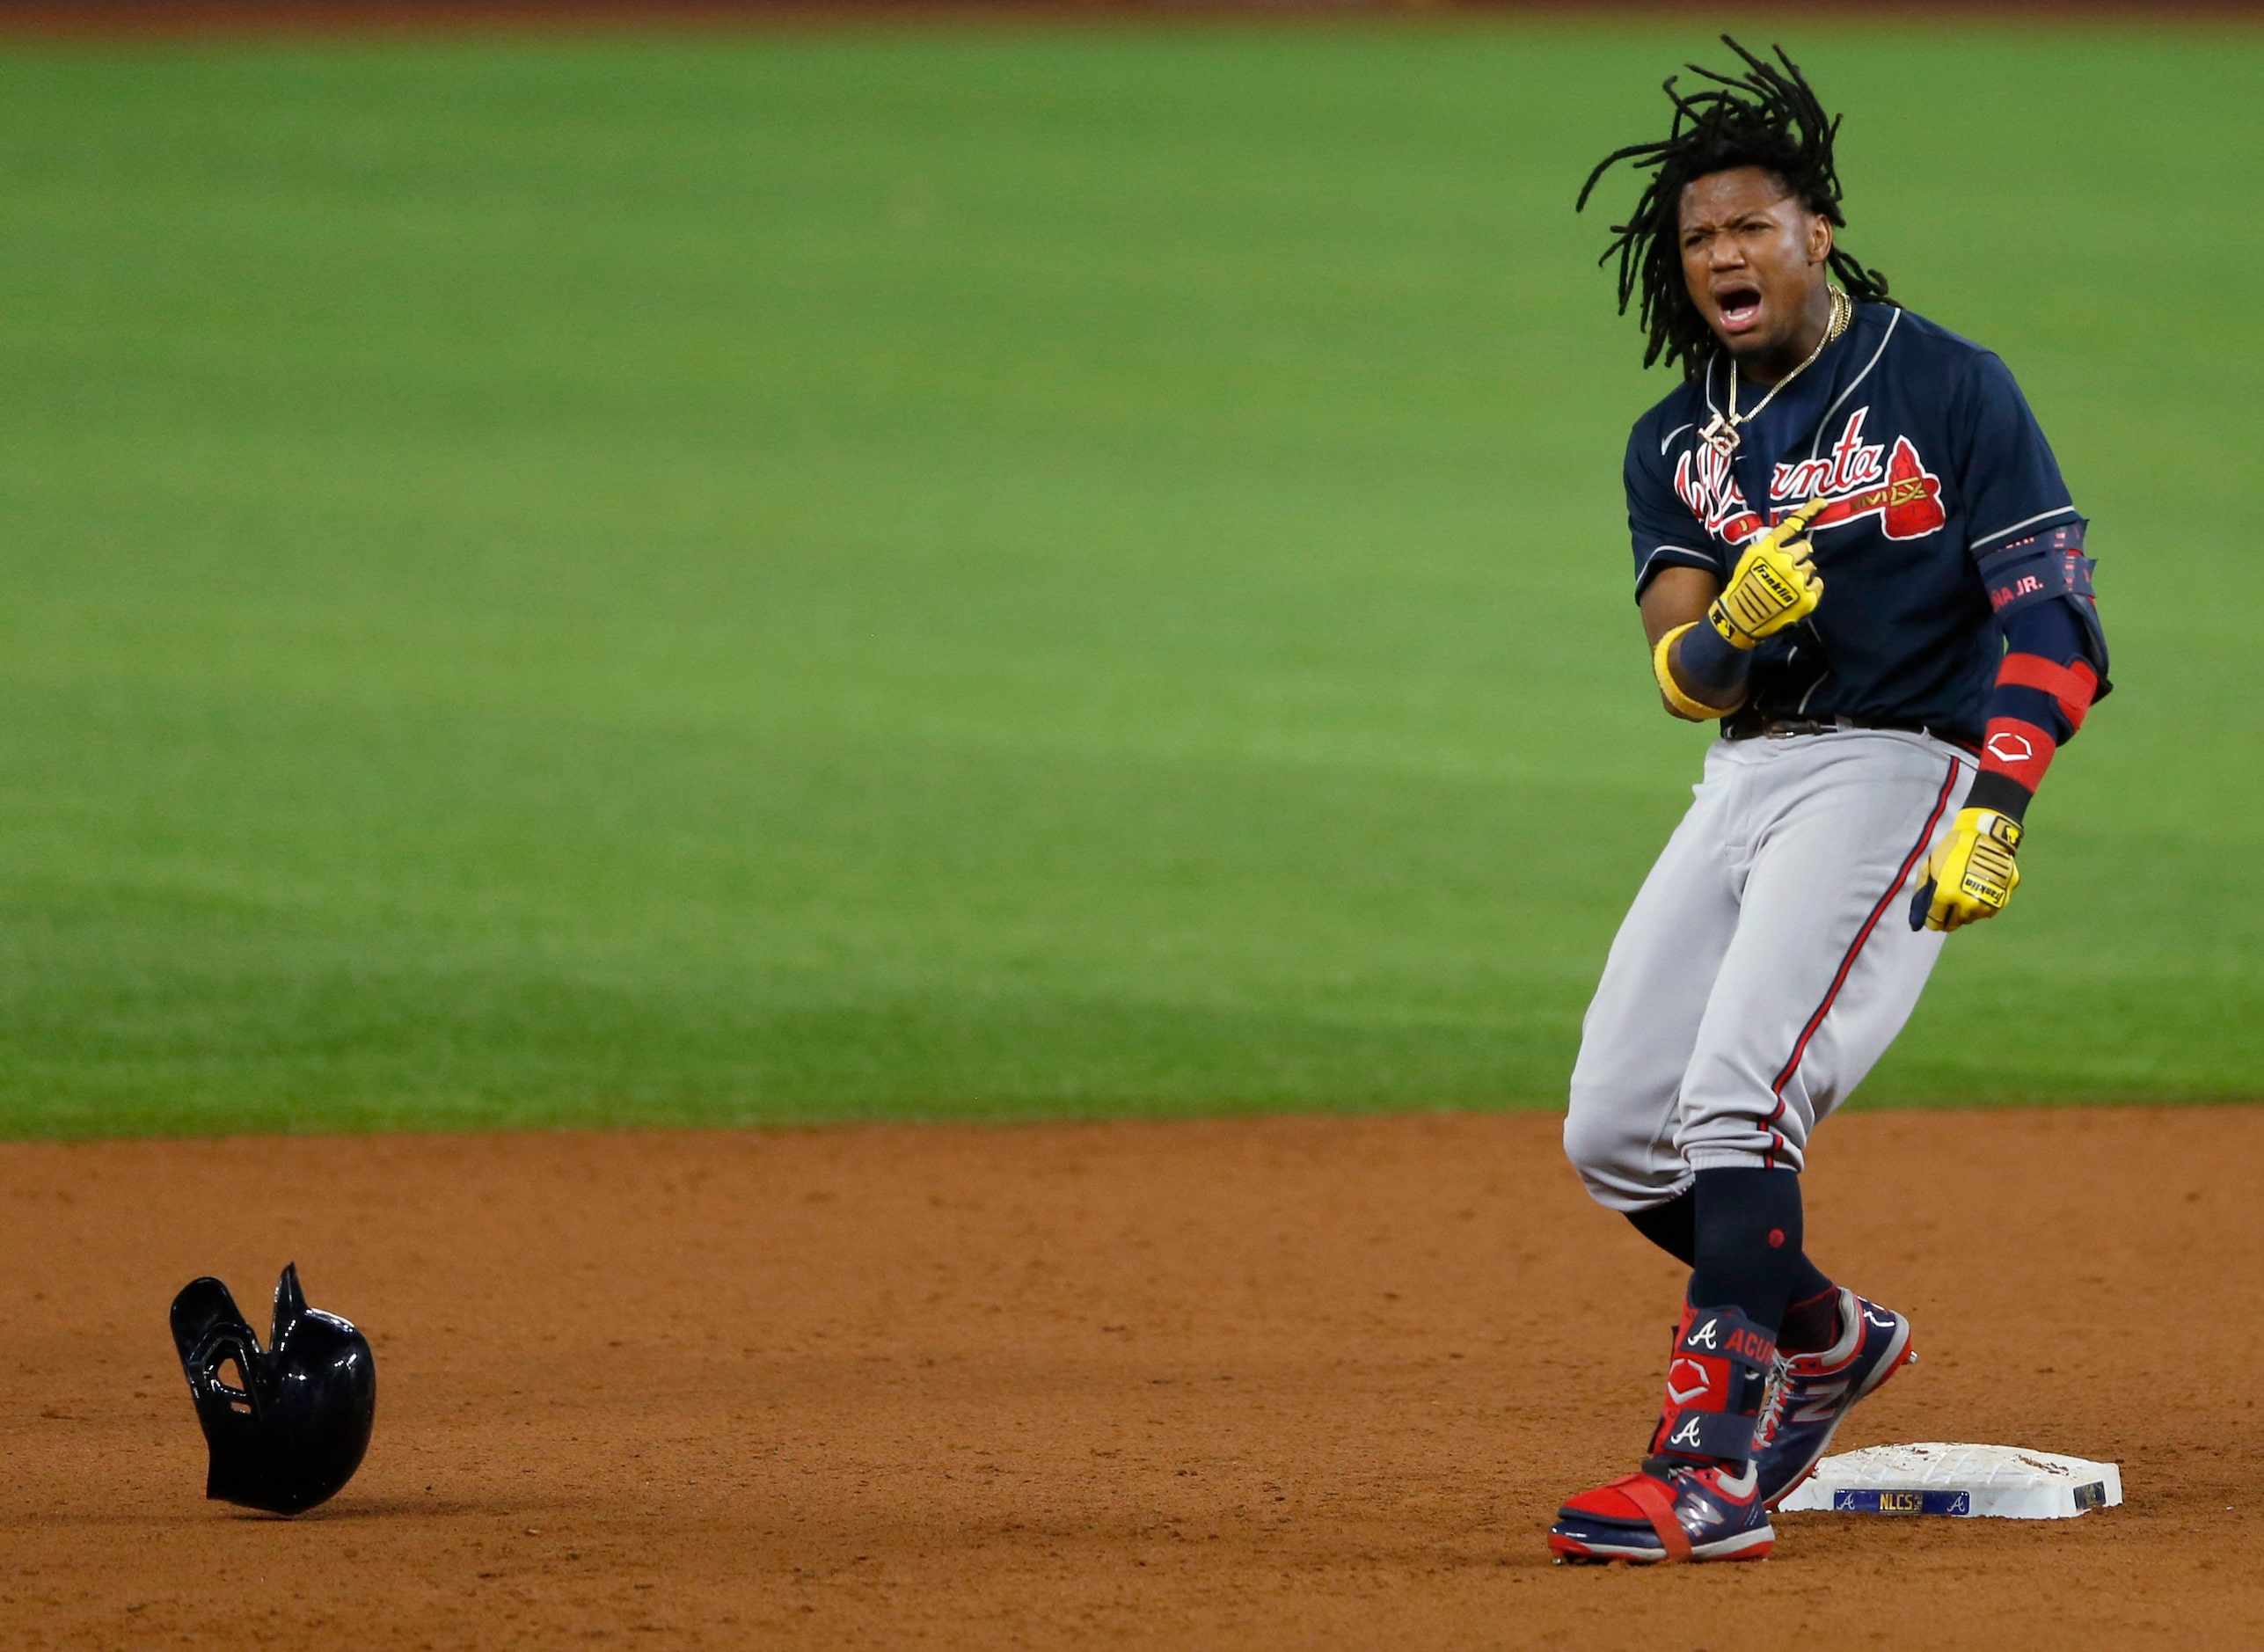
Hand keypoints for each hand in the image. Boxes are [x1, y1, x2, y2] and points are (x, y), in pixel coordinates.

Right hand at [1708, 498, 1825, 648]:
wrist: (1741, 618)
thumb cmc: (1742, 586)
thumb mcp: (1749, 559)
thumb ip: (1768, 545)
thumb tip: (1788, 535)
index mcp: (1768, 549)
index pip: (1792, 525)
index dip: (1809, 511)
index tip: (1823, 502)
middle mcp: (1785, 561)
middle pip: (1805, 548)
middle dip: (1798, 556)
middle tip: (1785, 570)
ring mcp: (1797, 579)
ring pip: (1811, 567)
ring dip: (1802, 573)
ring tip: (1786, 586)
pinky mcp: (1806, 597)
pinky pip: (1817, 583)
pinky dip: (1810, 588)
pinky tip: (1795, 595)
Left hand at [1909, 807, 2022, 931]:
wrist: (1986, 836)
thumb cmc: (1953, 849)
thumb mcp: (1929, 866)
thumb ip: (1921, 893)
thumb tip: (1915, 922)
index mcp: (1946, 895)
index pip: (1936, 922)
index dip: (1931, 919)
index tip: (1932, 915)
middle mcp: (1967, 904)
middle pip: (1954, 923)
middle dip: (1948, 917)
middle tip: (1947, 904)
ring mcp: (1987, 903)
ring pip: (1971, 918)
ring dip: (1964, 911)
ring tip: (1963, 893)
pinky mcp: (2002, 900)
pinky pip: (1987, 911)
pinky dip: (1981, 906)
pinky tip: (1978, 890)